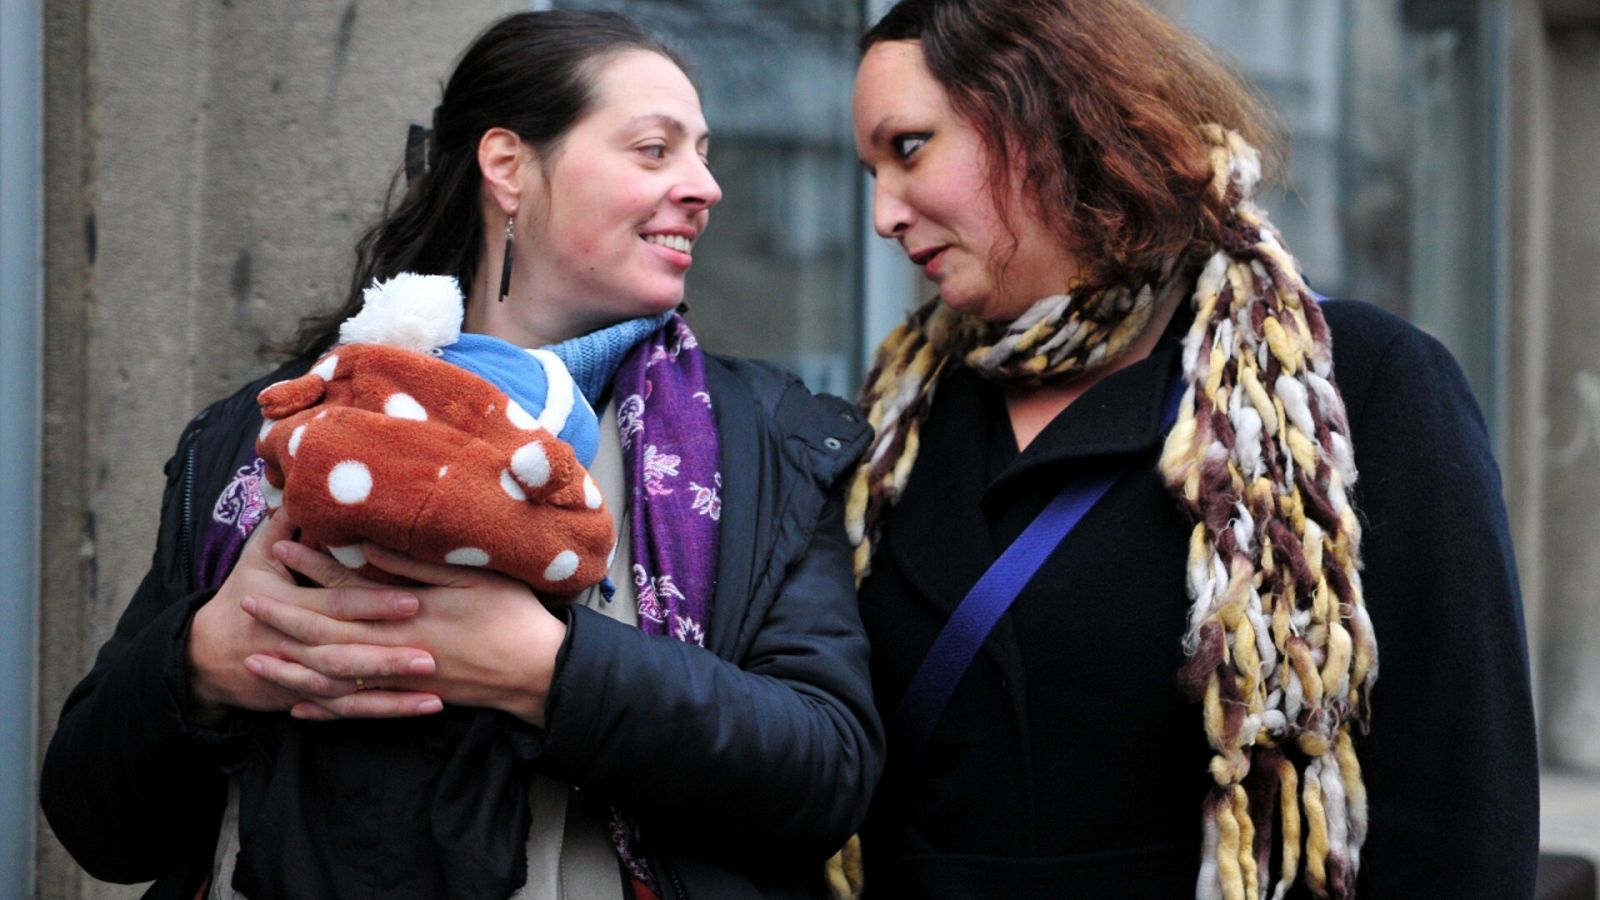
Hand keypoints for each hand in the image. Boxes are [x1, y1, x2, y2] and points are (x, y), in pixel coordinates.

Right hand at [187, 510, 440, 722]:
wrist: (206, 655)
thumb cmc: (242, 595)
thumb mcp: (256, 557)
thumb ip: (286, 523)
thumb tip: (308, 485)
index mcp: (286, 607)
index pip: (336, 605)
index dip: (372, 604)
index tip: (412, 600)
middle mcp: (296, 648)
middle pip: (348, 654)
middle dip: (388, 657)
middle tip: (433, 654)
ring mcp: (303, 678)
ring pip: (352, 691)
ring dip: (393, 694)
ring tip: (436, 692)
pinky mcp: (312, 698)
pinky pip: (351, 710)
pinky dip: (385, 711)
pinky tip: (426, 707)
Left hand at [248, 541, 567, 725]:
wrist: (541, 672)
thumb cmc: (513, 615)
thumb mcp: (472, 577)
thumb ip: (417, 565)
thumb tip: (370, 548)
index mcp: (409, 614)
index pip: (348, 589)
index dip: (311, 569)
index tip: (279, 548)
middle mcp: (397, 649)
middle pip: (327, 636)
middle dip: (284, 619)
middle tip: (246, 602)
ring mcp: (402, 679)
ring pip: (334, 678)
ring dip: (293, 668)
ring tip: (256, 659)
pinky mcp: (412, 697)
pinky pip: (357, 708)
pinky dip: (325, 707)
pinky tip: (300, 704)